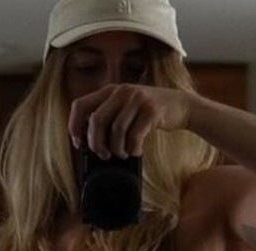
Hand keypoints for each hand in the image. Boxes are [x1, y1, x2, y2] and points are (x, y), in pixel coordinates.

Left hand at [69, 85, 192, 159]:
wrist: (180, 105)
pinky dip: (133, 149)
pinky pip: (135, 136)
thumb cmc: (148, 113)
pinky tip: (136, 151)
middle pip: (97, 120)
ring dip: (117, 149)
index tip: (79, 143)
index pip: (80, 105)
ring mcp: (137, 99)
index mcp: (110, 91)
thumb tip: (91, 142)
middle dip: (97, 144)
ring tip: (123, 154)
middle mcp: (121, 91)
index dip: (74, 126)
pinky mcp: (152, 110)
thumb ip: (109, 117)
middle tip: (104, 155)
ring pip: (116, 130)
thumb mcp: (125, 108)